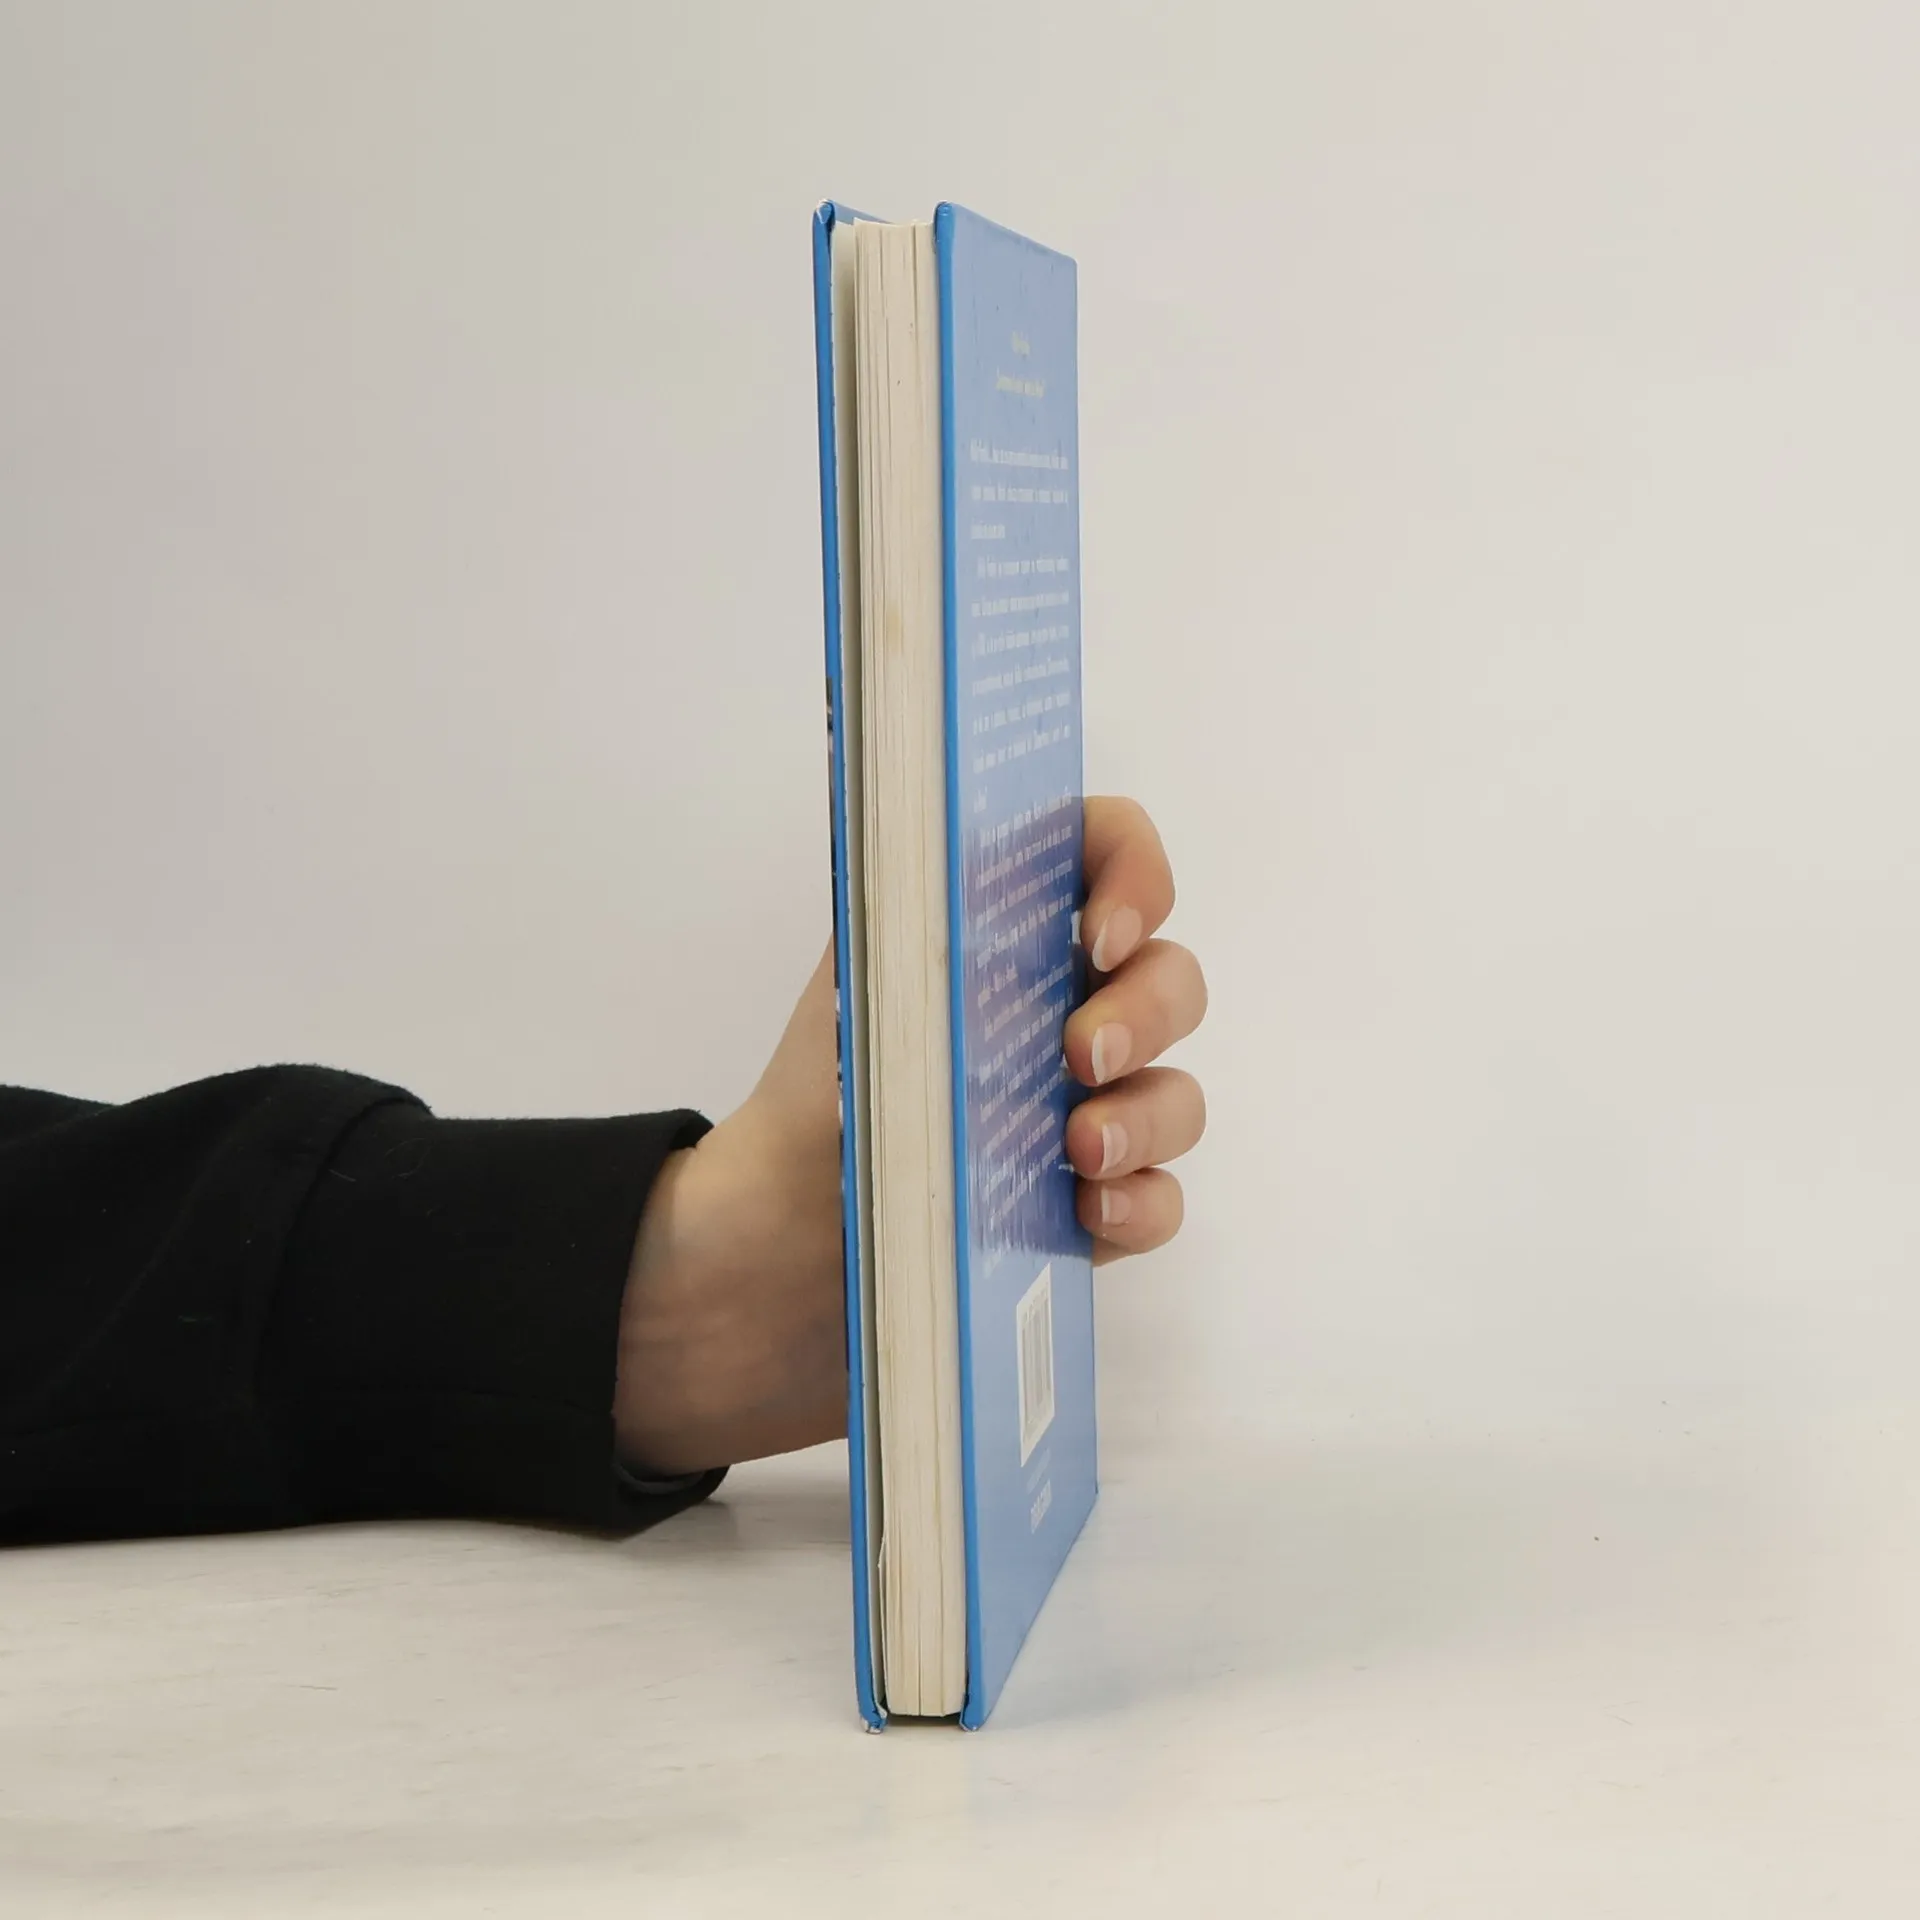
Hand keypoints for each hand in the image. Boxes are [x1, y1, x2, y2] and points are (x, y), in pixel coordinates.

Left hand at [614, 796, 1206, 1472]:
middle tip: (1080, 1054)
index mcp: (1008, 939)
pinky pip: (1159, 1198)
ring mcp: (1087, 1116)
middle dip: (1146, 1009)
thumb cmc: (813, 1102)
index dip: (1135, 873)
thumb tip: (968, 874)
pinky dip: (1140, 1201)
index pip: (1106, 855)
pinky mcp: (1090, 1210)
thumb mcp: (852, 993)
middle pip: (1169, 978)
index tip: (1103, 931)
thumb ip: (919, 926)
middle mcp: (1063, 1016)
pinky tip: (1091, 1211)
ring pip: (1176, 1093)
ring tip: (1081, 1149)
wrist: (772, 1253)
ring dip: (1147, 1114)